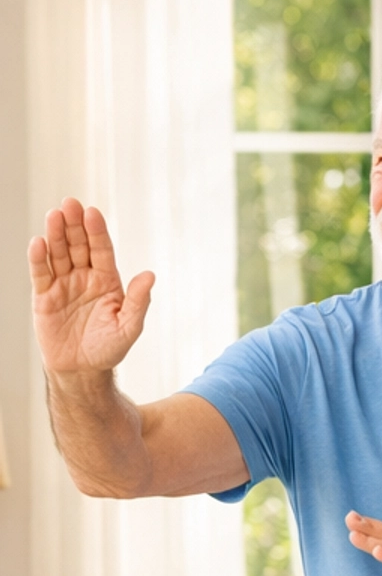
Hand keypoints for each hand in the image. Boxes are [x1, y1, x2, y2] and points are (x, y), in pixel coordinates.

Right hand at [29, 201, 153, 377]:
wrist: (82, 371)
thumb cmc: (109, 349)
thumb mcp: (129, 327)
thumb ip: (138, 301)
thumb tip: (150, 275)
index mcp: (106, 280)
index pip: (101, 249)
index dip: (96, 231)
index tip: (92, 213)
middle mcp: (84, 277)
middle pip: (78, 245)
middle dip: (74, 225)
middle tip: (70, 204)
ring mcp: (63, 284)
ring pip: (58, 254)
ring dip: (55, 235)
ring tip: (54, 215)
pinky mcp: (44, 297)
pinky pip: (41, 274)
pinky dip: (39, 259)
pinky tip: (39, 243)